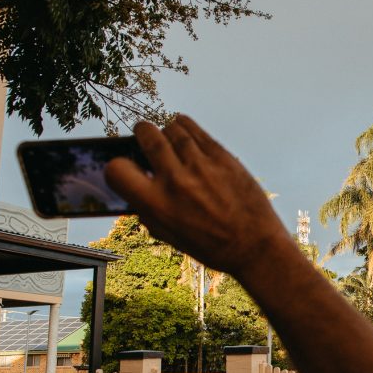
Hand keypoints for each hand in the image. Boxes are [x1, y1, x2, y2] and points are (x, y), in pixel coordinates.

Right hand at [105, 115, 288, 277]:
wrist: (255, 246)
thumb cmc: (211, 246)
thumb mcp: (170, 235)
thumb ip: (148, 210)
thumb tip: (134, 186)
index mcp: (157, 205)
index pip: (117, 169)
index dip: (117, 166)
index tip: (127, 166)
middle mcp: (176, 181)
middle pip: (147, 136)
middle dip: (142, 132)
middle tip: (144, 134)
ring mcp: (201, 166)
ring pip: (173, 129)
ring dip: (166, 129)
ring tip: (167, 135)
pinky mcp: (223, 158)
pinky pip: (196, 131)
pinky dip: (185, 126)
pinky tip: (182, 128)